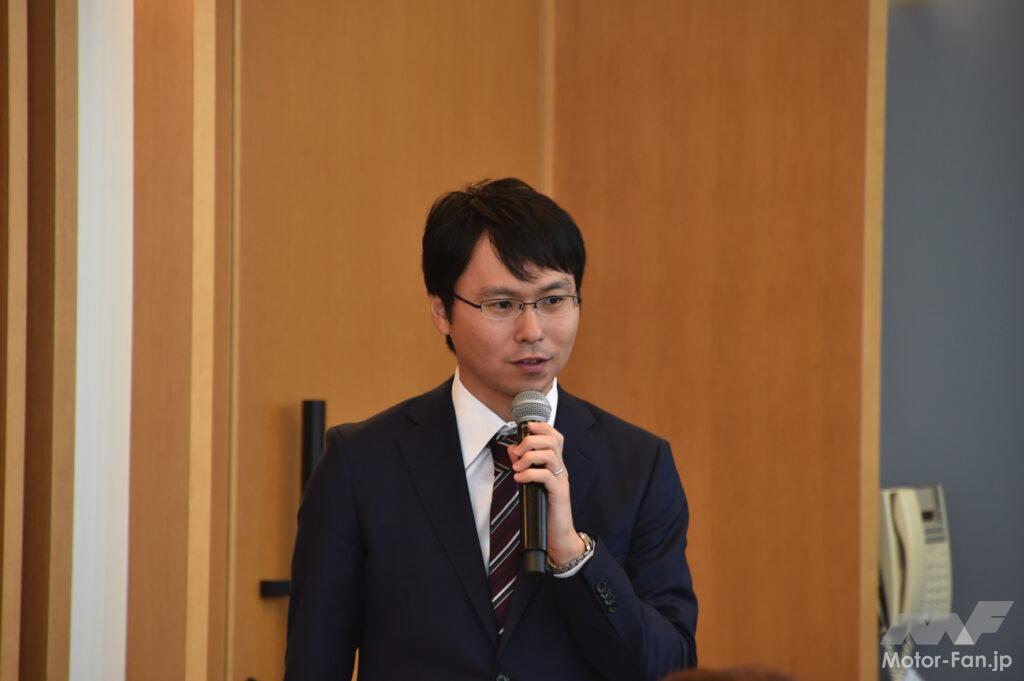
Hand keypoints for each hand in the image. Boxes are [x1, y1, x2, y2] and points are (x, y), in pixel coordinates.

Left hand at [506, 421, 585, 564]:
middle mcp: (561, 469)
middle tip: (517, 453)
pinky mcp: (558, 493)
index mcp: (555, 464)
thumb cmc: (544, 508)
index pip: (556, 437)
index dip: (543, 427)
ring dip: (529, 457)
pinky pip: (545, 476)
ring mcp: (561, 480)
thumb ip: (523, 464)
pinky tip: (519, 479)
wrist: (557, 534)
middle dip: (531, 441)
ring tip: (517, 467)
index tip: (527, 425)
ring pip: (550, 455)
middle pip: (553, 441)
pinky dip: (529, 474)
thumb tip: (512, 449)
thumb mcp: (531, 482)